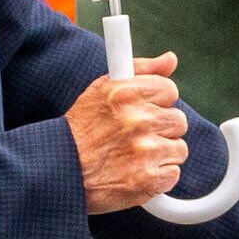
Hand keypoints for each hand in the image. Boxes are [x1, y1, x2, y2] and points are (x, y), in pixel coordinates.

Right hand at [70, 54, 191, 212]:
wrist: (59, 171)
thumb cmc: (81, 130)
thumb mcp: (102, 90)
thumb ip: (140, 71)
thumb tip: (170, 59)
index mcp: (125, 93)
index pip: (169, 90)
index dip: (158, 102)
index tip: (144, 111)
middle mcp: (137, 120)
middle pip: (178, 120)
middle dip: (161, 129)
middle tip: (137, 136)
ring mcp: (144, 151)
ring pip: (179, 148)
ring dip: (161, 154)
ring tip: (133, 156)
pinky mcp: (148, 179)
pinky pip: (173, 173)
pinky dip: (158, 177)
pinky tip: (135, 173)